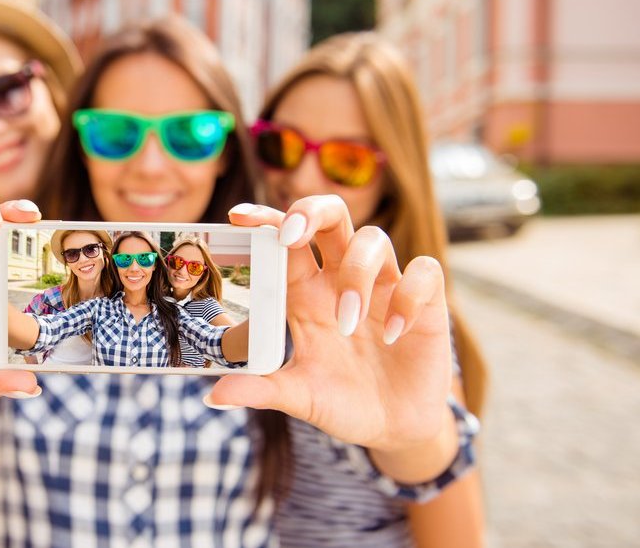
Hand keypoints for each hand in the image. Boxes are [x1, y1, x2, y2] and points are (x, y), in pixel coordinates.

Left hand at [209, 197, 452, 452]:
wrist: (394, 428)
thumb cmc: (342, 402)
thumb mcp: (300, 398)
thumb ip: (262, 390)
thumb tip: (215, 396)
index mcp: (306, 294)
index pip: (284, 242)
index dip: (265, 221)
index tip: (237, 218)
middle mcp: (342, 280)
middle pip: (331, 216)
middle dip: (311, 212)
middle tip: (292, 235)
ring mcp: (385, 287)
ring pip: (373, 239)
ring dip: (356, 274)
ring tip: (349, 321)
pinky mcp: (425, 302)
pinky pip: (425, 272)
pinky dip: (408, 296)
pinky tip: (393, 333)